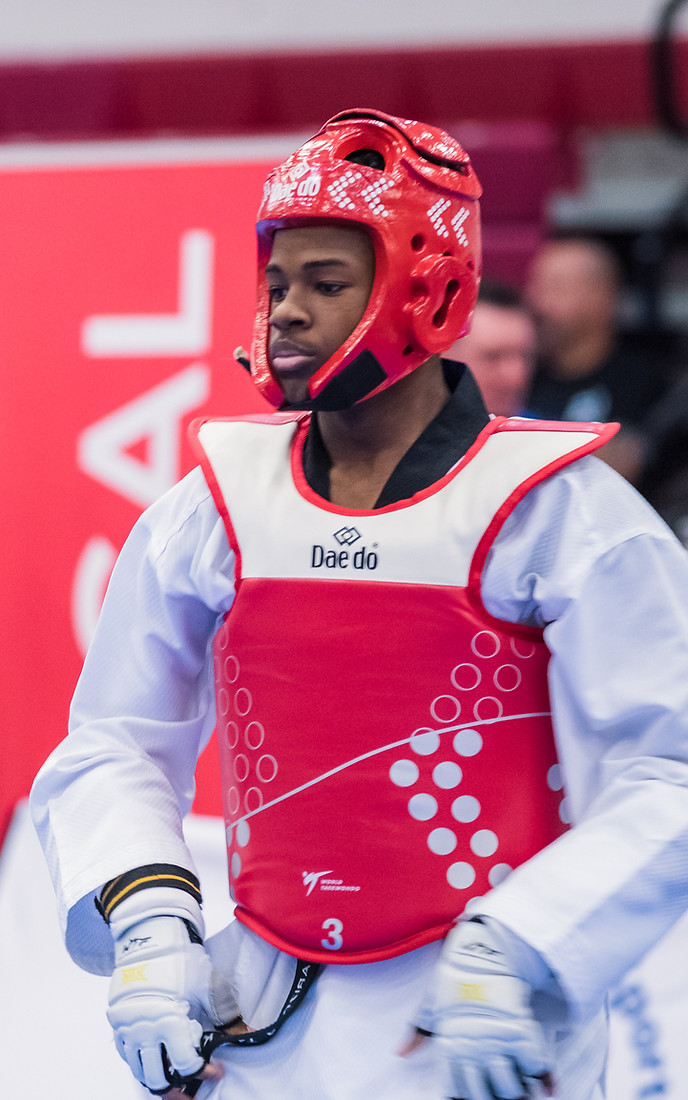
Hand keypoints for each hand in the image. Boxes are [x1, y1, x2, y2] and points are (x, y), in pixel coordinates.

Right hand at [107, 915, 215, 1093]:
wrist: (151, 936)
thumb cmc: (180, 958)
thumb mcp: (208, 986)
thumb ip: (227, 1015)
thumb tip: (249, 1032)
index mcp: (168, 1021)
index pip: (186, 1064)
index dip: (204, 1072)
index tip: (216, 1070)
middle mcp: (144, 1029)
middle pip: (158, 1077)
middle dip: (177, 1089)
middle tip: (190, 1090)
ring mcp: (127, 1027)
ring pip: (139, 1070)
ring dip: (156, 1079)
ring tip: (172, 1081)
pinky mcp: (117, 1022)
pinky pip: (125, 1054)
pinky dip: (139, 1062)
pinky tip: (154, 1060)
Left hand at [403, 919, 553, 1098]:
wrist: (483, 951)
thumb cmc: (455, 977)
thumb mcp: (432, 1003)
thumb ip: (419, 1032)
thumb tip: (401, 1053)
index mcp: (451, 1046)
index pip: (457, 1090)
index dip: (467, 1098)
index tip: (472, 1098)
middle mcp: (475, 1050)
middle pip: (485, 1095)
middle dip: (494, 1097)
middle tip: (500, 1094)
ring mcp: (499, 1041)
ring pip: (512, 1089)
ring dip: (518, 1092)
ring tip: (521, 1093)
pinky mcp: (523, 1031)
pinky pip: (536, 1067)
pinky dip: (544, 1079)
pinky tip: (546, 1087)